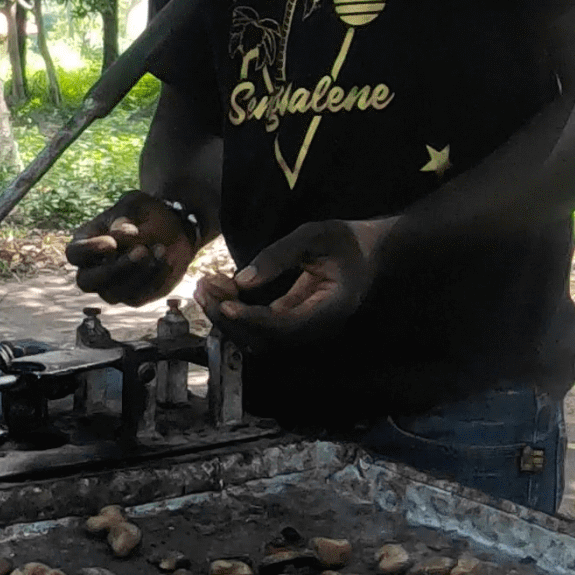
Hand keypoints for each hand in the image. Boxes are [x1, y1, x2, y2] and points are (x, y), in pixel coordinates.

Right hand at [64, 190, 200, 305]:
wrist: (172, 228)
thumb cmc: (144, 213)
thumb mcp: (135, 205)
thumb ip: (125, 217)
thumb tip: (118, 234)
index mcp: (85, 243)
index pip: (74, 253)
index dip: (89, 251)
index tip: (112, 242)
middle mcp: (92, 270)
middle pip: (85, 281)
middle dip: (113, 269)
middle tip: (141, 250)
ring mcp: (111, 287)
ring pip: (113, 294)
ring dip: (138, 274)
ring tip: (161, 249)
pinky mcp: (133, 298)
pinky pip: (138, 297)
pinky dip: (154, 279)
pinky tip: (166, 258)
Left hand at [195, 217, 393, 346]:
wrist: (371, 252)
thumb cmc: (346, 240)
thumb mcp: (315, 235)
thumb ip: (280, 255)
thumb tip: (242, 280)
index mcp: (331, 310)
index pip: (285, 326)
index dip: (253, 319)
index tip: (226, 302)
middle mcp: (317, 328)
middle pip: (266, 339)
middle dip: (230, 318)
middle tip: (203, 288)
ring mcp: (304, 328)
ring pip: (259, 336)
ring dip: (228, 317)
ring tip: (204, 286)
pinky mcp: (292, 321)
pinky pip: (260, 325)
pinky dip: (236, 311)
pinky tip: (217, 288)